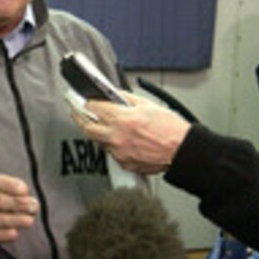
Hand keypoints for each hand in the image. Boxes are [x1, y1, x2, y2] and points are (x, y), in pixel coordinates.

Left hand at [71, 93, 189, 174]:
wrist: (182, 150)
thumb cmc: (171, 129)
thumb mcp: (148, 105)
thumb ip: (126, 99)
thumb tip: (113, 96)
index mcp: (123, 119)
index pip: (93, 108)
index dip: (87, 102)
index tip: (84, 100)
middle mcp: (118, 137)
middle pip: (87, 127)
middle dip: (79, 118)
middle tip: (76, 112)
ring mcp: (119, 152)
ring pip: (99, 141)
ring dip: (97, 132)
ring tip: (101, 124)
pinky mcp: (124, 163)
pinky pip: (111, 152)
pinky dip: (112, 144)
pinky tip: (119, 138)